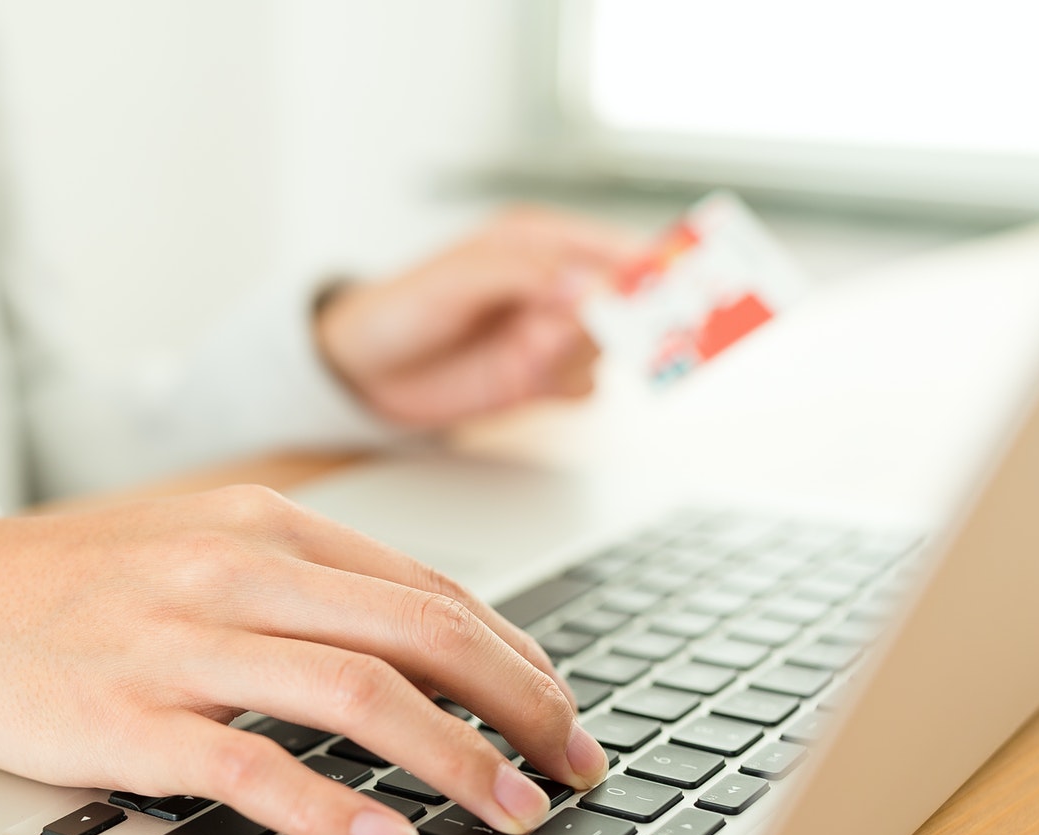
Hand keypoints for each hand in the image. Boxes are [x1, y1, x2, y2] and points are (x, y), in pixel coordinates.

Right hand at [0, 485, 611, 834]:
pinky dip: (332, 808)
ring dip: (456, 759)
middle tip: (575, 770)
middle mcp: (237, 573)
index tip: (563, 714)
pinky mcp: (127, 720)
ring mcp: (181, 645)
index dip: (517, 659)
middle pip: (422, 634)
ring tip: (514, 812)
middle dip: (521, 706)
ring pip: (359, 694)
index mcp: (267, 529)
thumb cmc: (70, 586)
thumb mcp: (199, 550)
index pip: (431, 593)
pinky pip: (252, 764)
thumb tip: (421, 651)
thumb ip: (303, 590)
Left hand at [314, 207, 636, 427]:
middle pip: (626, 301)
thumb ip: (523, 276)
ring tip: (539, 350)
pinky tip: (539, 384)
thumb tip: (585, 286)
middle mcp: (555, 287)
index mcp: (541, 241)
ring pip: (608, 348)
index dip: (652, 265)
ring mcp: (550, 335)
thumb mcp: (457, 279)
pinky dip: (574, 388)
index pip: (615, 248)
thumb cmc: (400, 307)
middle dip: (637, 317)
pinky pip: (584, 387)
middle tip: (643, 330)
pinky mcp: (538, 380)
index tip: (678, 282)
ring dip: (587, 353)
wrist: (361, 371)